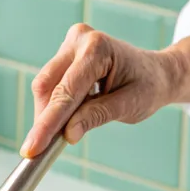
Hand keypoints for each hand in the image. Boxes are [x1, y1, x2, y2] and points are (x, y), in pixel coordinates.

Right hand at [21, 23, 181, 157]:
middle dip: (43, 120)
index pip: (66, 92)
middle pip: (47, 86)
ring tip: (58, 135)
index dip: (48, 123)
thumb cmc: (148, 87)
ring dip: (47, 114)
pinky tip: (64, 120)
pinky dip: (53, 107)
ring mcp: (70, 45)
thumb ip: (97, 116)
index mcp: (99, 48)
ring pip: (44, 87)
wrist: (156, 72)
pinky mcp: (64, 55)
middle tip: (38, 150)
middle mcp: (79, 39)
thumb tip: (68, 134)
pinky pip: (49, 85)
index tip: (33, 148)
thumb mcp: (129, 105)